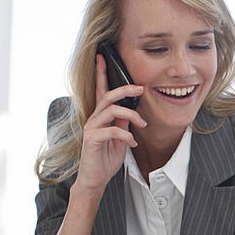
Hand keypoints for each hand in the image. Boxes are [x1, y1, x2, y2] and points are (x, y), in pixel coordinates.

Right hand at [73, 54, 147, 195]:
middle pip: (108, 95)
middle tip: (141, 88)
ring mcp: (91, 128)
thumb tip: (132, 111)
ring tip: (142, 124)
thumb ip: (123, 122)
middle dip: (125, 89)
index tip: (103, 57)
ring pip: (110, 110)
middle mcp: (94, 118)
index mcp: (101, 116)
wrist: (95, 178)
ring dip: (131, 114)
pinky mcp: (92, 139)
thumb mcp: (120, 137)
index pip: (101, 90)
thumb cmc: (106, 157)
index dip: (101, 73)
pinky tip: (133, 143)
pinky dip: (126, 135)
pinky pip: (111, 130)